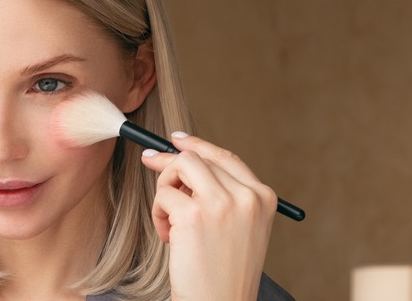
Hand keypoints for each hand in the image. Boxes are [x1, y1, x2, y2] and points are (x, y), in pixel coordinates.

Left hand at [141, 132, 276, 300]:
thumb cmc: (223, 271)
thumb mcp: (239, 227)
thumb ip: (222, 193)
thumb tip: (181, 157)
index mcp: (263, 197)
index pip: (225, 157)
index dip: (197, 145)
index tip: (175, 139)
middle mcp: (246, 196)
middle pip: (197, 158)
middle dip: (169, 163)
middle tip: (149, 164)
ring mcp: (221, 204)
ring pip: (179, 166)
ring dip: (164, 189)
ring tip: (169, 220)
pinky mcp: (193, 215)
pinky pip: (163, 195)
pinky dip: (158, 214)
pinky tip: (170, 238)